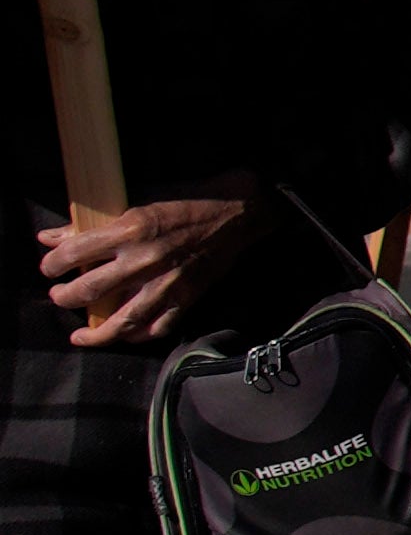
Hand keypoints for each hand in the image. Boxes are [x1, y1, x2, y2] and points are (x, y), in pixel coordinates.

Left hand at [38, 191, 259, 348]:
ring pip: (121, 322)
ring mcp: (166, 283)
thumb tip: (49, 237)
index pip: (74, 254)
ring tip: (81, 335)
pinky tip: (125, 335)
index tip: (49, 269)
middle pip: (89, 291)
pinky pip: (158, 327)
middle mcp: (144, 260)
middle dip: (65, 298)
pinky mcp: (187, 297)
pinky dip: (138, 336)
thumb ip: (91, 221)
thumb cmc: (185, 199)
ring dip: (95, 333)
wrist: (237, 211)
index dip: (52, 264)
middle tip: (60, 297)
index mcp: (130, 229)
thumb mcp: (136, 198)